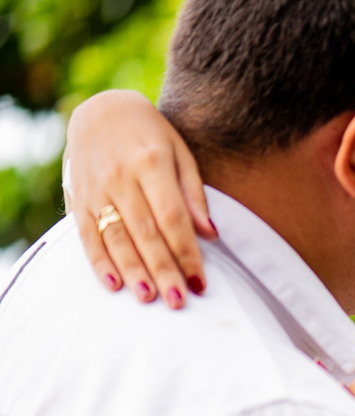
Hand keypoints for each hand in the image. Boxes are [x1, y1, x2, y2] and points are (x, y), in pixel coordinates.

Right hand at [65, 90, 216, 308]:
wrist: (100, 110)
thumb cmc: (151, 136)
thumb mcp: (180, 153)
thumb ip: (193, 194)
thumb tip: (211, 234)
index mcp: (152, 164)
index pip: (172, 218)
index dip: (187, 253)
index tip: (200, 282)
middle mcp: (121, 177)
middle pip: (146, 233)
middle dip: (163, 270)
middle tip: (178, 301)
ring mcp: (96, 189)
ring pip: (116, 237)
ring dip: (133, 271)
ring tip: (149, 298)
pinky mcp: (77, 198)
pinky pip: (87, 235)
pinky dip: (99, 261)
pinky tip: (114, 284)